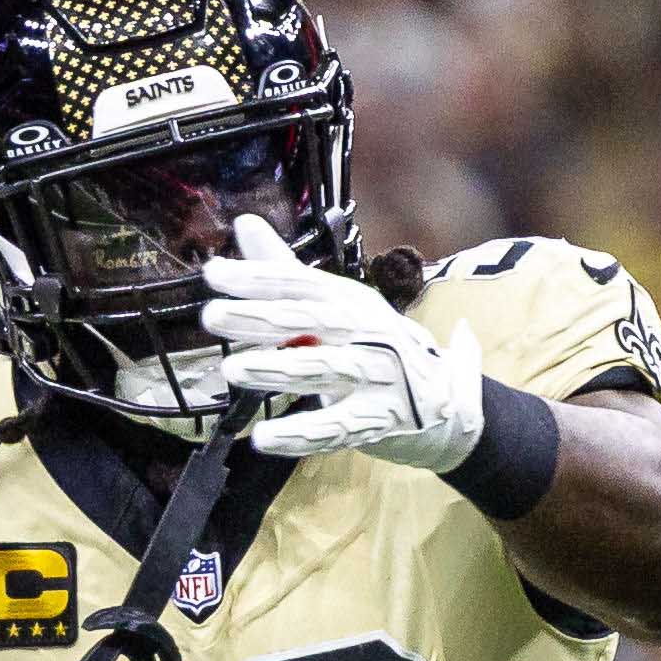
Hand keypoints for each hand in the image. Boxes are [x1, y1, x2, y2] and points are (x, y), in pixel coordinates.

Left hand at [204, 214, 482, 468]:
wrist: (447, 402)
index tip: (213, 274)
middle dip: (261, 317)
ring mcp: (379, 376)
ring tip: (234, 368)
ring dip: (279, 368)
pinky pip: (336, 428)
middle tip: (212, 316)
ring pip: (326, 370)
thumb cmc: (376, 350)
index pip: (301, 284)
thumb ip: (286, 272)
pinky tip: (265, 438)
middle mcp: (368, 332)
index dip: (258, 277)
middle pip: (312, 321)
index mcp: (351, 301)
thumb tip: (245, 223)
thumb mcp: (337, 308)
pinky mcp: (381, 420)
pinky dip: (300, 435)